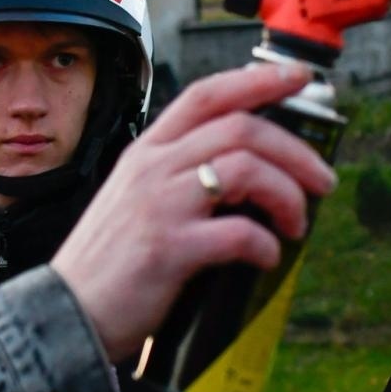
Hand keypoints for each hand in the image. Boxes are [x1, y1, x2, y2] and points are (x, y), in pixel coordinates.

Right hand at [53, 63, 337, 362]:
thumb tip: (250, 176)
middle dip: (296, 150)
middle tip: (323, 180)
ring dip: (287, 195)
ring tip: (297, 223)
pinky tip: (267, 257)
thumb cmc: (109, 263)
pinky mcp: (168, 248)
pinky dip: (265, 244)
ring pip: (246, 169)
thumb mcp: (136, 199)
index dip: (258, 81)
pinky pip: (237, 232)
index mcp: (147, 151)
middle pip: (242, 128)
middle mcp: (153, 168)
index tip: (298, 78)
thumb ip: (179, 176)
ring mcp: (160, 205)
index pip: (207, 95)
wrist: (66, 313)